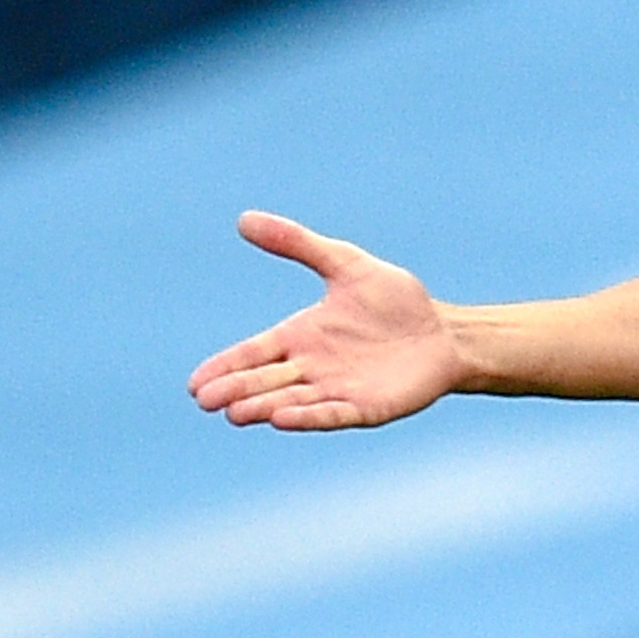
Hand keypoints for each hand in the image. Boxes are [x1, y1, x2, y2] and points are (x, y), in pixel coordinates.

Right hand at [188, 212, 457, 429]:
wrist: (443, 332)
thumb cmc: (395, 300)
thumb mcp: (344, 263)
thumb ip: (297, 243)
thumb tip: (244, 219)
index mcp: (301, 336)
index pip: (254, 353)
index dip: (226, 367)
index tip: (196, 383)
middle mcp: (312, 368)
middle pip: (265, 381)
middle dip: (236, 390)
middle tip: (206, 401)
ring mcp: (337, 391)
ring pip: (291, 401)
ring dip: (263, 406)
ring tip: (235, 412)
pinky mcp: (365, 408)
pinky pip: (330, 414)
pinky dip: (307, 417)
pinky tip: (281, 418)